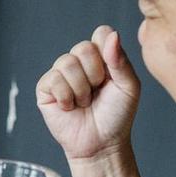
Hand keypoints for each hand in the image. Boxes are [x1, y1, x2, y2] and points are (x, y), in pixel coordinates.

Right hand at [36, 27, 141, 163]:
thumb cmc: (117, 116)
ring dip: (80, 89)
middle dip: (94, 74)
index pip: (101, 33)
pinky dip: (66, 97)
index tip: (112, 74)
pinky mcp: (46, 88)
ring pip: (66, 63)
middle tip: (97, 91)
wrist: (101, 143)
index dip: (106, 51)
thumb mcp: (129, 87)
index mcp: (102, 57)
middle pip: (83, 47)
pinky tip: (70, 107)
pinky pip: (53, 79)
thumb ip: (121, 61)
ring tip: (84, 102)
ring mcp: (61, 74)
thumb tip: (112, 35)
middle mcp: (80, 62)